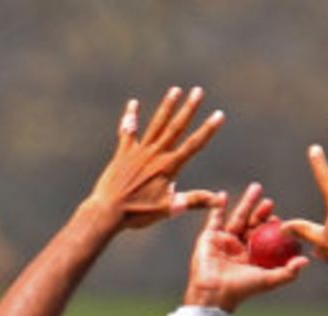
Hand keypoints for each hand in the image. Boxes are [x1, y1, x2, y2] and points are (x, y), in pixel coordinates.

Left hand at [87, 87, 224, 230]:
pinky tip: (133, 104)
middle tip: (198, 91)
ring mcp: (138, 151)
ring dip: (167, 107)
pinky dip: (131, 117)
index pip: (193, 145)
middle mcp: (155, 154)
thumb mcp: (168, 209)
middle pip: (176, 127)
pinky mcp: (123, 153)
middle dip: (189, 109)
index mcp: (168, 166)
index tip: (219, 114)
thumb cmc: (138, 212)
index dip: (207, 130)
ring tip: (175, 90)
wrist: (108, 210)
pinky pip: (128, 131)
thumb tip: (219, 201)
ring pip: (156, 124)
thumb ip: (193, 201)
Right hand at [184, 185, 306, 311]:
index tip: (279, 220)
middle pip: (252, 224)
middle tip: (270, 202)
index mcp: (252, 257)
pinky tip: (222, 195)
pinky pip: (214, 218)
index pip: (264, 237)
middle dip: (261, 212)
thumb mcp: (268, 280)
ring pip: (237, 218)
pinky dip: (217, 207)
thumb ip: (288, 272)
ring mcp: (224, 241)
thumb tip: (306, 261)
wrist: (215, 293)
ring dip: (246, 203)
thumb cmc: (242, 289)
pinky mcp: (209, 237)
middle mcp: (239, 248)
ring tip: (256, 188)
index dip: (272, 227)